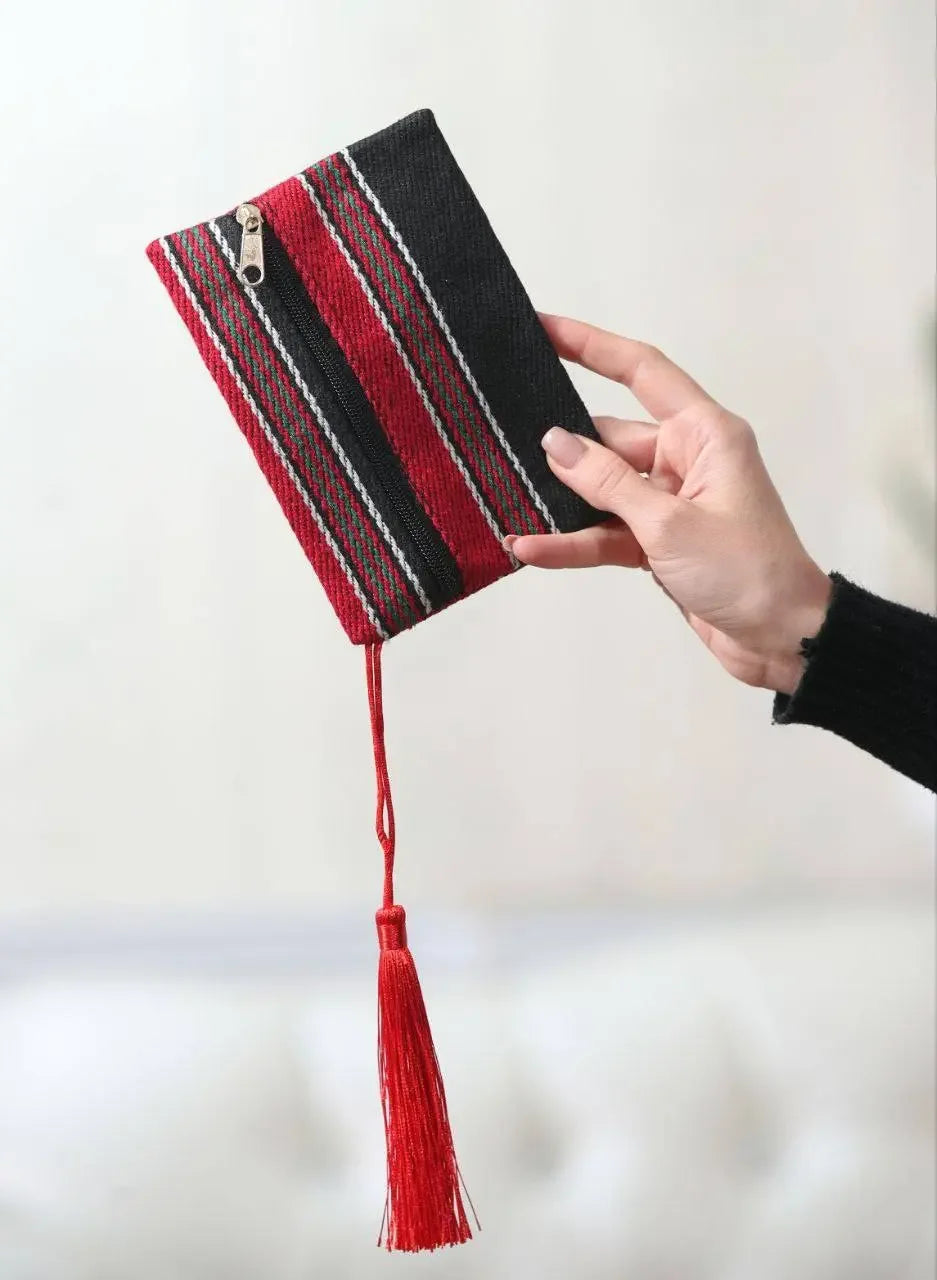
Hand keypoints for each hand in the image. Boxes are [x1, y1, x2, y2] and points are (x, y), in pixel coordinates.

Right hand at [510, 315, 831, 694]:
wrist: (782, 639)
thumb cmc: (750, 573)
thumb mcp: (669, 523)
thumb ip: (608, 482)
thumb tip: (556, 443)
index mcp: (704, 434)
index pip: (641, 371)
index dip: (591, 345)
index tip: (542, 328)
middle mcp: (686, 460)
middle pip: (609, 437)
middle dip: (561, 446)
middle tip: (501, 439)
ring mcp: (670, 502)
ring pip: (601, 490)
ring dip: (560, 502)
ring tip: (506, 501)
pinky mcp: (657, 541)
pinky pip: (605, 532)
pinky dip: (572, 542)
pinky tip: (532, 547)